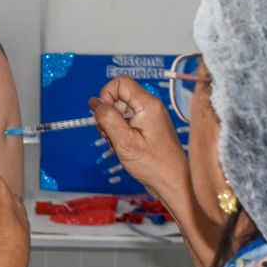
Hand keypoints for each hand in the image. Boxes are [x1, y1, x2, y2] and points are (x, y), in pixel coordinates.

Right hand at [89, 75, 189, 202]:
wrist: (173, 183)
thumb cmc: (154, 165)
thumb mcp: (124, 141)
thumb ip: (108, 118)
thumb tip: (93, 102)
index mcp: (148, 105)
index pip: (120, 82)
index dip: (106, 95)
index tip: (104, 116)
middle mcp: (150, 107)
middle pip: (118, 97)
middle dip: (108, 115)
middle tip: (111, 136)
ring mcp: (149, 118)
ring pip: (120, 111)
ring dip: (112, 127)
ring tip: (119, 145)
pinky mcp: (147, 128)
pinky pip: (126, 122)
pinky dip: (119, 133)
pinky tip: (124, 148)